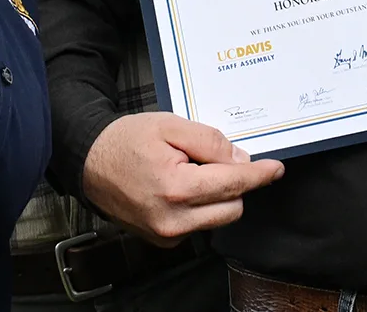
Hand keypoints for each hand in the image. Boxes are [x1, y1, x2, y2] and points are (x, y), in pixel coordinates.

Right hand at [80, 113, 283, 242]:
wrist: (90, 162)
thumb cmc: (127, 140)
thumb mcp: (170, 126)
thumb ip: (209, 141)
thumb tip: (240, 159)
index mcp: (176, 188)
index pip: (233, 184)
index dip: (258, 175)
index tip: (276, 169)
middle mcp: (173, 220)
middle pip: (232, 207)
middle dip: (235, 183)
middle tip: (213, 158)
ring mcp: (167, 235)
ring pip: (218, 218)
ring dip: (219, 195)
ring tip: (191, 169)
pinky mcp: (163, 240)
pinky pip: (199, 224)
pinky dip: (201, 206)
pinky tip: (182, 184)